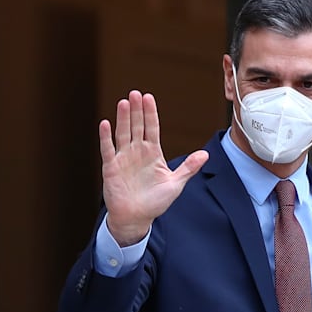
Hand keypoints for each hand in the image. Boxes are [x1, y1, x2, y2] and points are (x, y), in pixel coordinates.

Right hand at [99, 90, 208, 245]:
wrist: (137, 218)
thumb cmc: (155, 201)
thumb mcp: (175, 184)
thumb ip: (189, 167)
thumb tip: (205, 154)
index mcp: (153, 153)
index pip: (152, 128)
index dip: (150, 113)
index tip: (149, 97)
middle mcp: (137, 152)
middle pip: (137, 126)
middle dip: (137, 110)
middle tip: (135, 93)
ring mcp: (123, 158)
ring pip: (123, 133)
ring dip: (123, 118)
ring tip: (124, 102)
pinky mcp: (111, 167)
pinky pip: (108, 149)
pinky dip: (106, 137)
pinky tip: (106, 123)